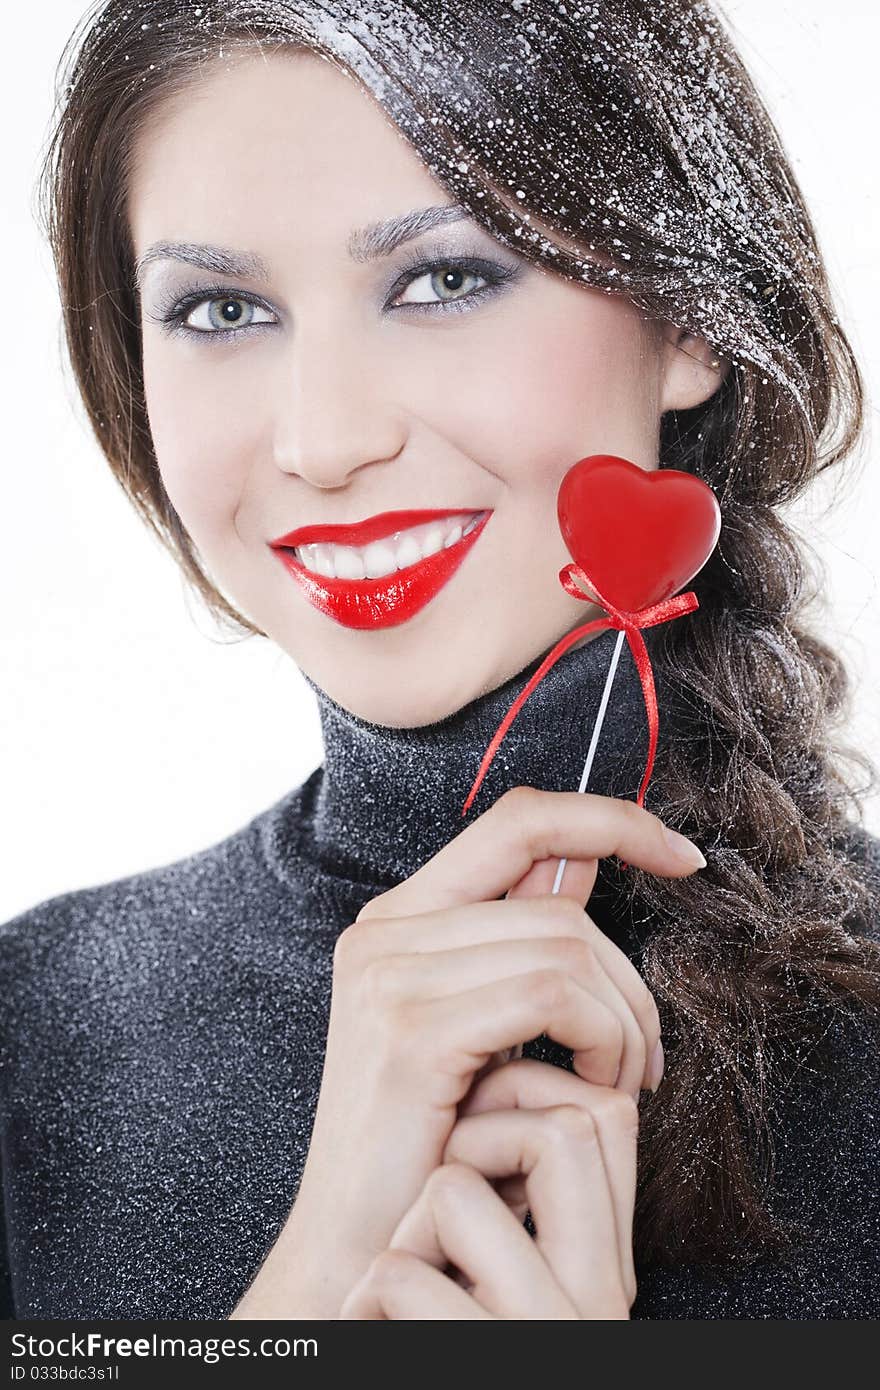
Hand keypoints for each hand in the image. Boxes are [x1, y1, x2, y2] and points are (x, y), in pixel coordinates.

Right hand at [231, 788, 698, 1317]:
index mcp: (397, 919)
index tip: (682, 856)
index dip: (611, 819)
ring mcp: (390, 974)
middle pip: (561, 903)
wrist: (359, 1250)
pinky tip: (597, 1084)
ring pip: (568, 947)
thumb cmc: (429, 1149)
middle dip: (631, 980)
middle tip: (645, 1058)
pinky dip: (603, 1037)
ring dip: (623, 1021)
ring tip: (618, 1081)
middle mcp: (384, 931)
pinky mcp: (412, 1029)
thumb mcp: (478, 1027)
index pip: (519, 819)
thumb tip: (584, 859)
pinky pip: (553, 992)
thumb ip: (519, 940)